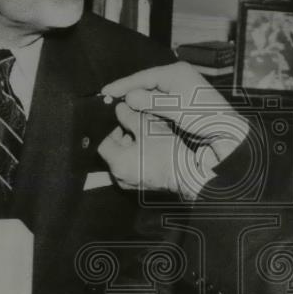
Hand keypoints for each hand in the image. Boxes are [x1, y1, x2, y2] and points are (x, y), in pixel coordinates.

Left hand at [97, 102, 216, 200]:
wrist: (189, 174)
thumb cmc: (167, 153)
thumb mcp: (146, 128)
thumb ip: (129, 116)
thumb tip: (119, 109)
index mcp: (117, 164)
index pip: (102, 143)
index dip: (111, 129)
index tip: (123, 121)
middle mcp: (120, 177)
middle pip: (115, 150)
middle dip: (125, 135)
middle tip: (138, 124)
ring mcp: (132, 183)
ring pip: (126, 157)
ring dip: (134, 144)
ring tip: (148, 134)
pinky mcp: (143, 184)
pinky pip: (135, 165)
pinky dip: (141, 155)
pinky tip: (154, 146)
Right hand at [101, 62, 246, 162]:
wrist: (228, 132)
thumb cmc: (205, 118)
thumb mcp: (176, 109)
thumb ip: (151, 102)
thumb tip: (128, 97)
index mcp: (176, 72)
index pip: (143, 76)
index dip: (123, 85)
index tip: (104, 92)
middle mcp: (178, 75)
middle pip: (146, 82)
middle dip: (128, 91)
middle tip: (107, 99)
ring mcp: (180, 87)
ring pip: (151, 92)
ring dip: (137, 99)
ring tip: (117, 106)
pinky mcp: (182, 99)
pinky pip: (159, 99)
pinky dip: (147, 105)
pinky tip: (136, 111)